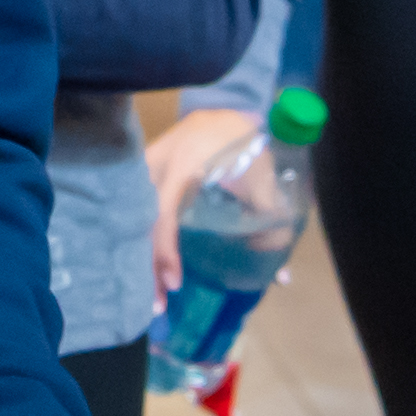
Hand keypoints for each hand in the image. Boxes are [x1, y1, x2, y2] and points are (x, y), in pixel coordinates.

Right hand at [141, 104, 255, 297]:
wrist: (227, 110)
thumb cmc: (246, 144)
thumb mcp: (262, 179)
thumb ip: (272, 222)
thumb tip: (281, 275)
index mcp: (183, 163)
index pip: (163, 213)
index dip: (165, 251)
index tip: (175, 282)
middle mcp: (155, 164)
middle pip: (140, 222)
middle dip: (146, 265)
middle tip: (156, 304)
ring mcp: (145, 167)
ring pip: (134, 218)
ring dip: (141, 256)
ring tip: (152, 293)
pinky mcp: (142, 173)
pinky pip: (136, 211)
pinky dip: (142, 240)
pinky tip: (145, 265)